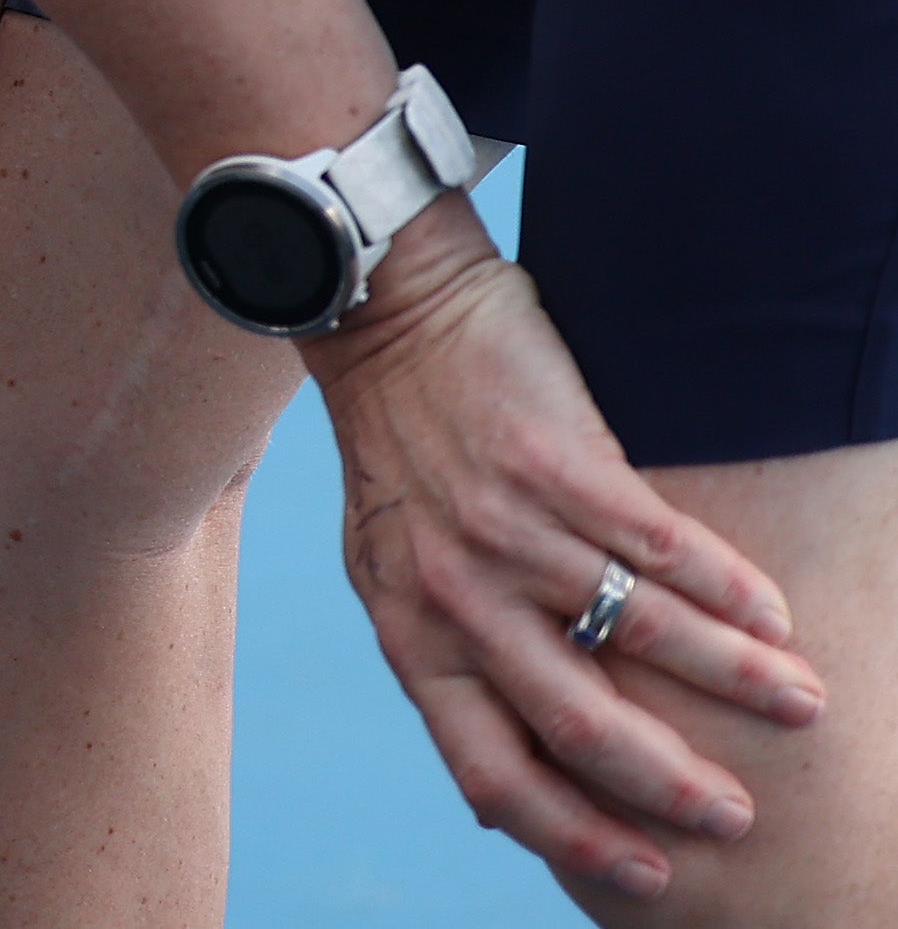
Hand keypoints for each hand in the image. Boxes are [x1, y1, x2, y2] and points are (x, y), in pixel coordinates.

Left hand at [309, 222, 820, 899]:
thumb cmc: (401, 456)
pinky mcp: (551, 458)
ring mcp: (502, 523)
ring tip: (800, 705)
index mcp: (411, 630)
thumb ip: (448, 662)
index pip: (491, 767)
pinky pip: (660, 545)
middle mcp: (453, 589)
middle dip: (668, 780)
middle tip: (738, 816)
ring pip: (641, 630)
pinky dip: (730, 588)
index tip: (650, 874)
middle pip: (575, 719)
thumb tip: (496, 794)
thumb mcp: (391, 572)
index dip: (574, 832)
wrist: (386, 314)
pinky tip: (776, 615)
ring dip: (736, 678)